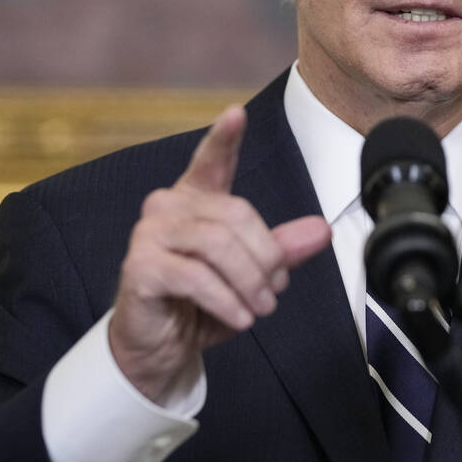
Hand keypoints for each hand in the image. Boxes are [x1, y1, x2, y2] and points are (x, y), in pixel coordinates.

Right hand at [107, 105, 331, 401]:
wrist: (161, 347)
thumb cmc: (203, 305)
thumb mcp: (252, 276)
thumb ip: (283, 250)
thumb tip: (321, 231)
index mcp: (195, 199)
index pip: (211, 161)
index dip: (224, 138)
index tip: (236, 114)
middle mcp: (168, 208)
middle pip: (236, 214)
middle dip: (266, 257)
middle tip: (276, 291)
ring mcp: (149, 234)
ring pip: (217, 245)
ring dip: (250, 282)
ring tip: (260, 308)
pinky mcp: (140, 267)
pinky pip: (195, 277)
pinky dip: (226, 300)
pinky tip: (240, 317)